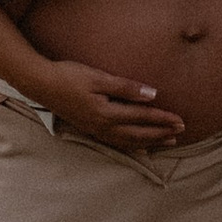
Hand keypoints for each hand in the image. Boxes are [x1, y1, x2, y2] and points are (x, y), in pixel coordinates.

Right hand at [34, 61, 183, 150]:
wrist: (41, 84)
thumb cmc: (69, 76)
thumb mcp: (99, 77)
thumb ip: (126, 88)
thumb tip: (153, 96)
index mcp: (106, 113)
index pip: (142, 118)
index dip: (163, 120)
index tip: (181, 120)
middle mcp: (102, 127)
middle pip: (138, 134)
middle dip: (161, 133)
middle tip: (181, 132)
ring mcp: (95, 130)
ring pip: (128, 141)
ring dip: (150, 141)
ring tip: (167, 141)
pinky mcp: (90, 129)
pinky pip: (116, 142)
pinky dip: (132, 145)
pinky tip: (139, 145)